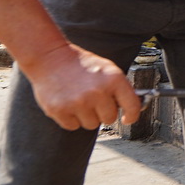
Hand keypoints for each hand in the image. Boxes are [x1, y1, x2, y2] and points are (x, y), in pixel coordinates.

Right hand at [23, 44, 141, 130]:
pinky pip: (73, 126)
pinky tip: (67, 102)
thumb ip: (120, 88)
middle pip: (109, 119)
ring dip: (86, 116)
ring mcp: (78, 102)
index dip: (132, 116)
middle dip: (102, 112)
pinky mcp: (60, 110)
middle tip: (93, 99)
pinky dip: (70, 118)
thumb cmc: (81, 64)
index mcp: (113, 79)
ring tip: (78, 99)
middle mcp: (98, 92)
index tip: (127, 119)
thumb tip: (133, 108)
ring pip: (91, 125)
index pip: (132, 106)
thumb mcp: (107, 69)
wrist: (50, 57)